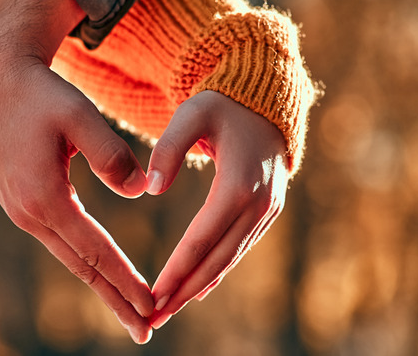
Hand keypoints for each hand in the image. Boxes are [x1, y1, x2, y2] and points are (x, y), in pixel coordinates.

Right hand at [0, 0, 153, 343]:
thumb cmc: (39, 93)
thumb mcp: (79, 116)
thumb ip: (112, 154)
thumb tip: (140, 191)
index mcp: (44, 197)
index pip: (95, 251)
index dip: (126, 280)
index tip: (153, 305)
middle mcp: (28, 212)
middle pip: (80, 267)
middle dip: (115, 300)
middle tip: (146, 330)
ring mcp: (21, 210)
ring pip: (70, 257)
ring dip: (101, 284)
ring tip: (129, 309)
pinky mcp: (21, 202)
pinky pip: (60, 240)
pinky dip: (85, 261)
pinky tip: (100, 271)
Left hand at [146, 90, 288, 328]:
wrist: (265, 99)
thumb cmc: (222, 104)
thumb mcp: (192, 113)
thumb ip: (167, 148)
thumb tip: (150, 189)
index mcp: (239, 184)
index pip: (202, 237)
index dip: (177, 269)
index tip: (153, 294)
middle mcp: (258, 203)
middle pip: (217, 258)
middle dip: (184, 291)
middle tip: (153, 318)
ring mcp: (267, 210)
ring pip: (230, 258)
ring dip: (199, 287)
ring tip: (167, 310)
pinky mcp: (267, 212)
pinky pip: (239, 248)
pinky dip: (217, 270)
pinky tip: (198, 290)